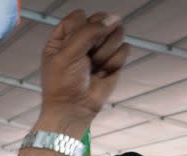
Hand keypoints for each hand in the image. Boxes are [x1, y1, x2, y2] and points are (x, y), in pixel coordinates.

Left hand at [39, 11, 127, 133]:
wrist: (74, 108)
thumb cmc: (62, 84)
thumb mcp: (67, 54)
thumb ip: (88, 32)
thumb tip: (112, 18)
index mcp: (63, 36)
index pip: (79, 16)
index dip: (83, 27)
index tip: (78, 43)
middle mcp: (82, 40)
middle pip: (101, 20)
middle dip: (97, 38)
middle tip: (88, 55)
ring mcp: (99, 49)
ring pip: (116, 32)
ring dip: (105, 52)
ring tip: (94, 66)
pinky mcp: (113, 59)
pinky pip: (124, 49)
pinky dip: (114, 62)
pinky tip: (102, 73)